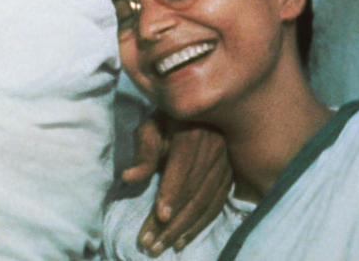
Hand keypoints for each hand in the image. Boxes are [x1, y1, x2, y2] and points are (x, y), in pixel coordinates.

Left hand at [122, 115, 230, 255]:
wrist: (196, 112)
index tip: (160, 216)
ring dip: (183, 229)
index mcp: (193, 133)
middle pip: (194, 191)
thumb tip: (128, 177)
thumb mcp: (150, 128)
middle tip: (150, 243)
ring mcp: (226, 164)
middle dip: (173, 221)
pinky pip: (216, 205)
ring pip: (206, 203)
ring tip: (161, 246)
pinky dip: (199, 225)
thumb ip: (142, 153)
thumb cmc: (165, 121)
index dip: (172, 192)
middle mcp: (215, 149)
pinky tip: (181, 240)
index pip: (183, 167)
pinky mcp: (230, 176)